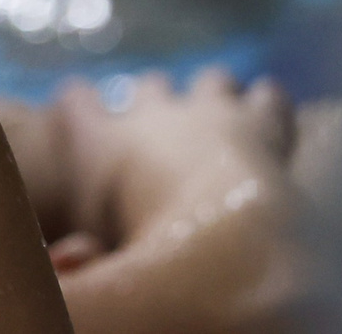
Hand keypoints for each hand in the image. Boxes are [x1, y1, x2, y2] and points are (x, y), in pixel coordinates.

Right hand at [45, 70, 310, 333]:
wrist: (222, 240)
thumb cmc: (144, 254)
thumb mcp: (88, 257)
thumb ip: (70, 255)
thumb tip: (73, 255)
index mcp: (101, 141)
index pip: (77, 102)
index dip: (78, 101)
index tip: (77, 98)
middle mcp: (153, 115)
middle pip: (150, 89)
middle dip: (154, 97)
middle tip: (159, 115)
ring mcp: (211, 112)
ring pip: (210, 83)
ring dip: (214, 94)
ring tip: (221, 111)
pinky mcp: (263, 123)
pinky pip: (267, 98)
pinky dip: (268, 103)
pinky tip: (270, 106)